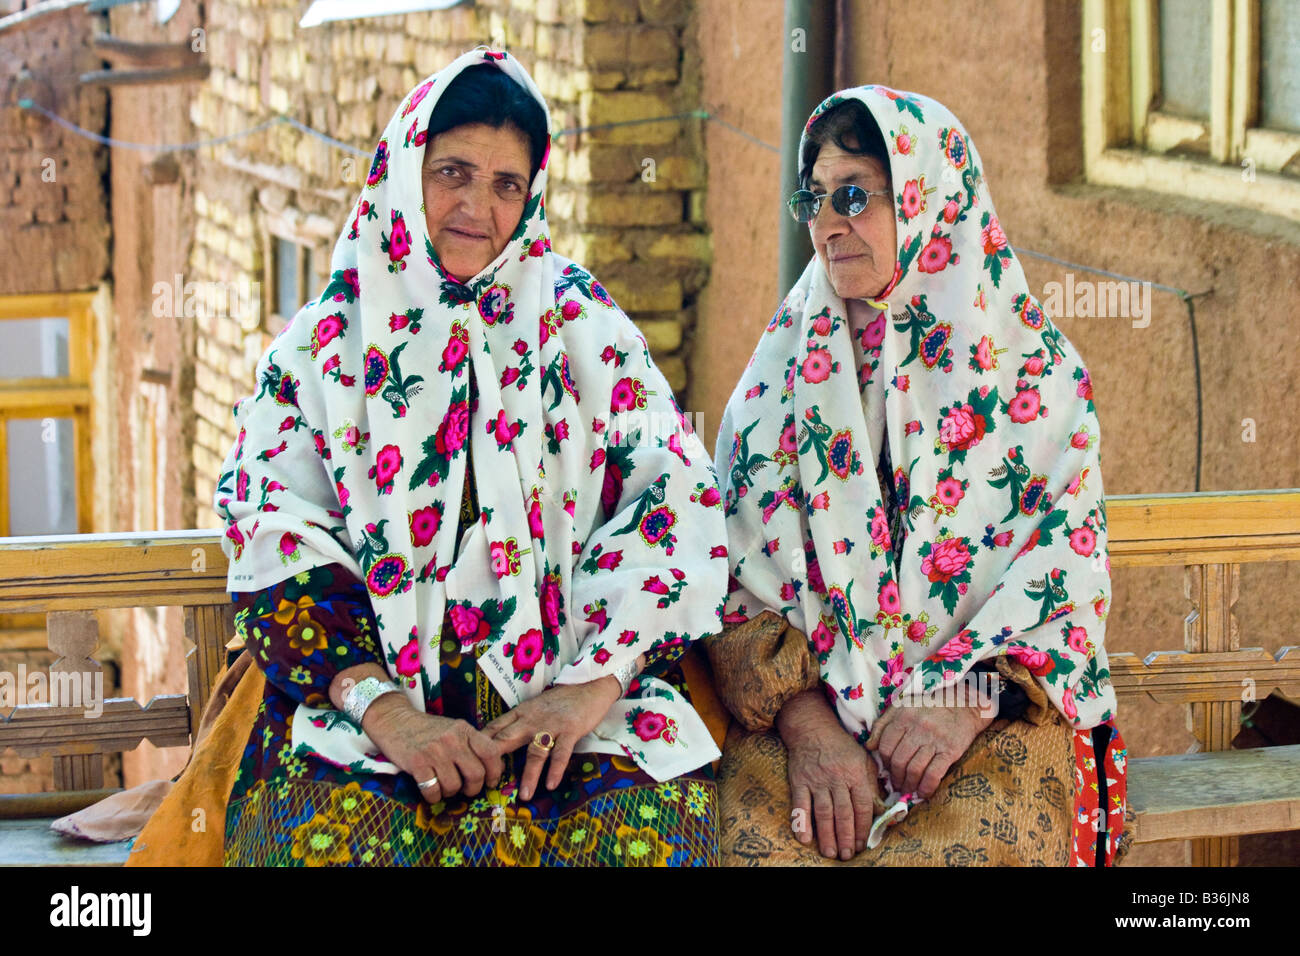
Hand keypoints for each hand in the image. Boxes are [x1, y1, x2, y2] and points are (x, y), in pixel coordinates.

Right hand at [362, 694, 503, 804]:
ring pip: (454, 786)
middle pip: (476, 774)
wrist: (395, 721)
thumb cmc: (428, 731)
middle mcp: (452, 739)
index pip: (491, 752)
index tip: (491, 781)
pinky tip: (430, 788)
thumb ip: (472, 745)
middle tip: (466, 789)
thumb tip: (495, 769)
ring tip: (443, 784)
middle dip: (472, 788)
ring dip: (450, 792)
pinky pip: (433, 791)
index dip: (495, 771)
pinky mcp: (417, 763)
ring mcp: (434, 751)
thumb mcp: (454, 730)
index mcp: (464, 730)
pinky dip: (433, 796)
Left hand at [482, 677, 621, 799]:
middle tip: (485, 783)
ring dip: (529, 776)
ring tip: (524, 796)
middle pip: (507, 740)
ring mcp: (551, 725)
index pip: (494, 728)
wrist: (588, 685)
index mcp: (520, 713)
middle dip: (494, 761)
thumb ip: (518, 722)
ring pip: (535, 752)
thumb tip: (497, 740)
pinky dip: (555, 769)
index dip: (480, 745)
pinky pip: (561, 753)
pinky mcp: (570, 730)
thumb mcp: (534, 707)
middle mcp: (531, 719)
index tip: (469, 763)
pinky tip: (551, 785)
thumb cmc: (560, 700)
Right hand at [777, 689, 879, 860]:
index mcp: (856, 773)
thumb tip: (883, 810)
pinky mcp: (799, 781)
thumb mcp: (864, 760)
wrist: (812, 728)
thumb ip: (873, 785)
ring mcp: (817, 780)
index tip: (865, 844)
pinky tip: (805, 839)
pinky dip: (802, 822)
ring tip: (831, 852)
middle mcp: (837, 778)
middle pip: (843, 812)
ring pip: (823, 812)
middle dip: (847, 836)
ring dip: (827, 835)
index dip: (864, 828)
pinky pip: (800, 805)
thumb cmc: (842, 747)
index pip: (862, 806)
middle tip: (848, 855)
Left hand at [865, 693, 994, 798]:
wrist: (963, 705)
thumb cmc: (929, 707)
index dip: (884, 763)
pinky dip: (927, 787)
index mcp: (903, 717)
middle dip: (896, 777)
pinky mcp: (950, 750)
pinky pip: (934, 773)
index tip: (888, 770)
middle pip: (898, 760)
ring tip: (908, 790)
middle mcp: (917, 728)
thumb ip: (883, 724)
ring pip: (914, 769)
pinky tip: (924, 793)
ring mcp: (934, 739)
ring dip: (909, 785)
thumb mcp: (901, 707)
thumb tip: (869, 746)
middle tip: (897, 785)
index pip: (886, 747)